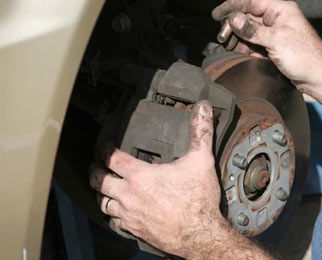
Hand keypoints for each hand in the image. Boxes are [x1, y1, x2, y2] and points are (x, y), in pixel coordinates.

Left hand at [89, 101, 225, 257]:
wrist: (201, 235)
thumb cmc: (198, 200)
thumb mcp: (201, 160)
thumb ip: (200, 133)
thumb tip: (203, 109)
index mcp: (141, 176)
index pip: (113, 158)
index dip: (106, 149)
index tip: (107, 146)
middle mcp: (130, 195)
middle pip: (99, 181)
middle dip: (95, 171)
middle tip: (96, 166)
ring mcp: (130, 215)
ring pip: (103, 203)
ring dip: (102, 193)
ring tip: (104, 187)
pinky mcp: (135, 230)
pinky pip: (115, 222)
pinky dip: (113, 214)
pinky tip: (119, 212)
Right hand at [212, 0, 321, 91]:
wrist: (318, 78)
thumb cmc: (305, 57)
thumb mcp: (277, 41)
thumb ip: (253, 30)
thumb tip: (234, 19)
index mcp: (281, 11)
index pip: (252, 1)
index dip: (233, 5)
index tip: (217, 13)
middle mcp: (277, 20)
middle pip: (249, 17)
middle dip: (234, 25)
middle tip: (222, 35)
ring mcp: (275, 34)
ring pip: (250, 32)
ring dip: (238, 38)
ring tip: (228, 45)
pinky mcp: (274, 48)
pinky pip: (255, 44)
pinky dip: (246, 48)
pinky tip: (238, 52)